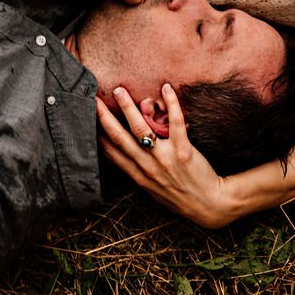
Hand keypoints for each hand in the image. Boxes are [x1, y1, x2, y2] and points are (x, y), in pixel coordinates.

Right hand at [97, 84, 235, 228]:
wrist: (209, 205)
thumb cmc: (180, 195)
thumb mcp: (153, 189)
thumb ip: (139, 171)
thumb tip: (127, 155)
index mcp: (138, 176)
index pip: (111, 153)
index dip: (96, 135)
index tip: (86, 119)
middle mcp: (147, 167)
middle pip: (119, 138)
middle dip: (104, 117)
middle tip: (93, 99)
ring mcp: (164, 159)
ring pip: (141, 129)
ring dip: (128, 108)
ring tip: (119, 91)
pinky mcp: (183, 152)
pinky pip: (175, 123)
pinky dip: (171, 104)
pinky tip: (166, 88)